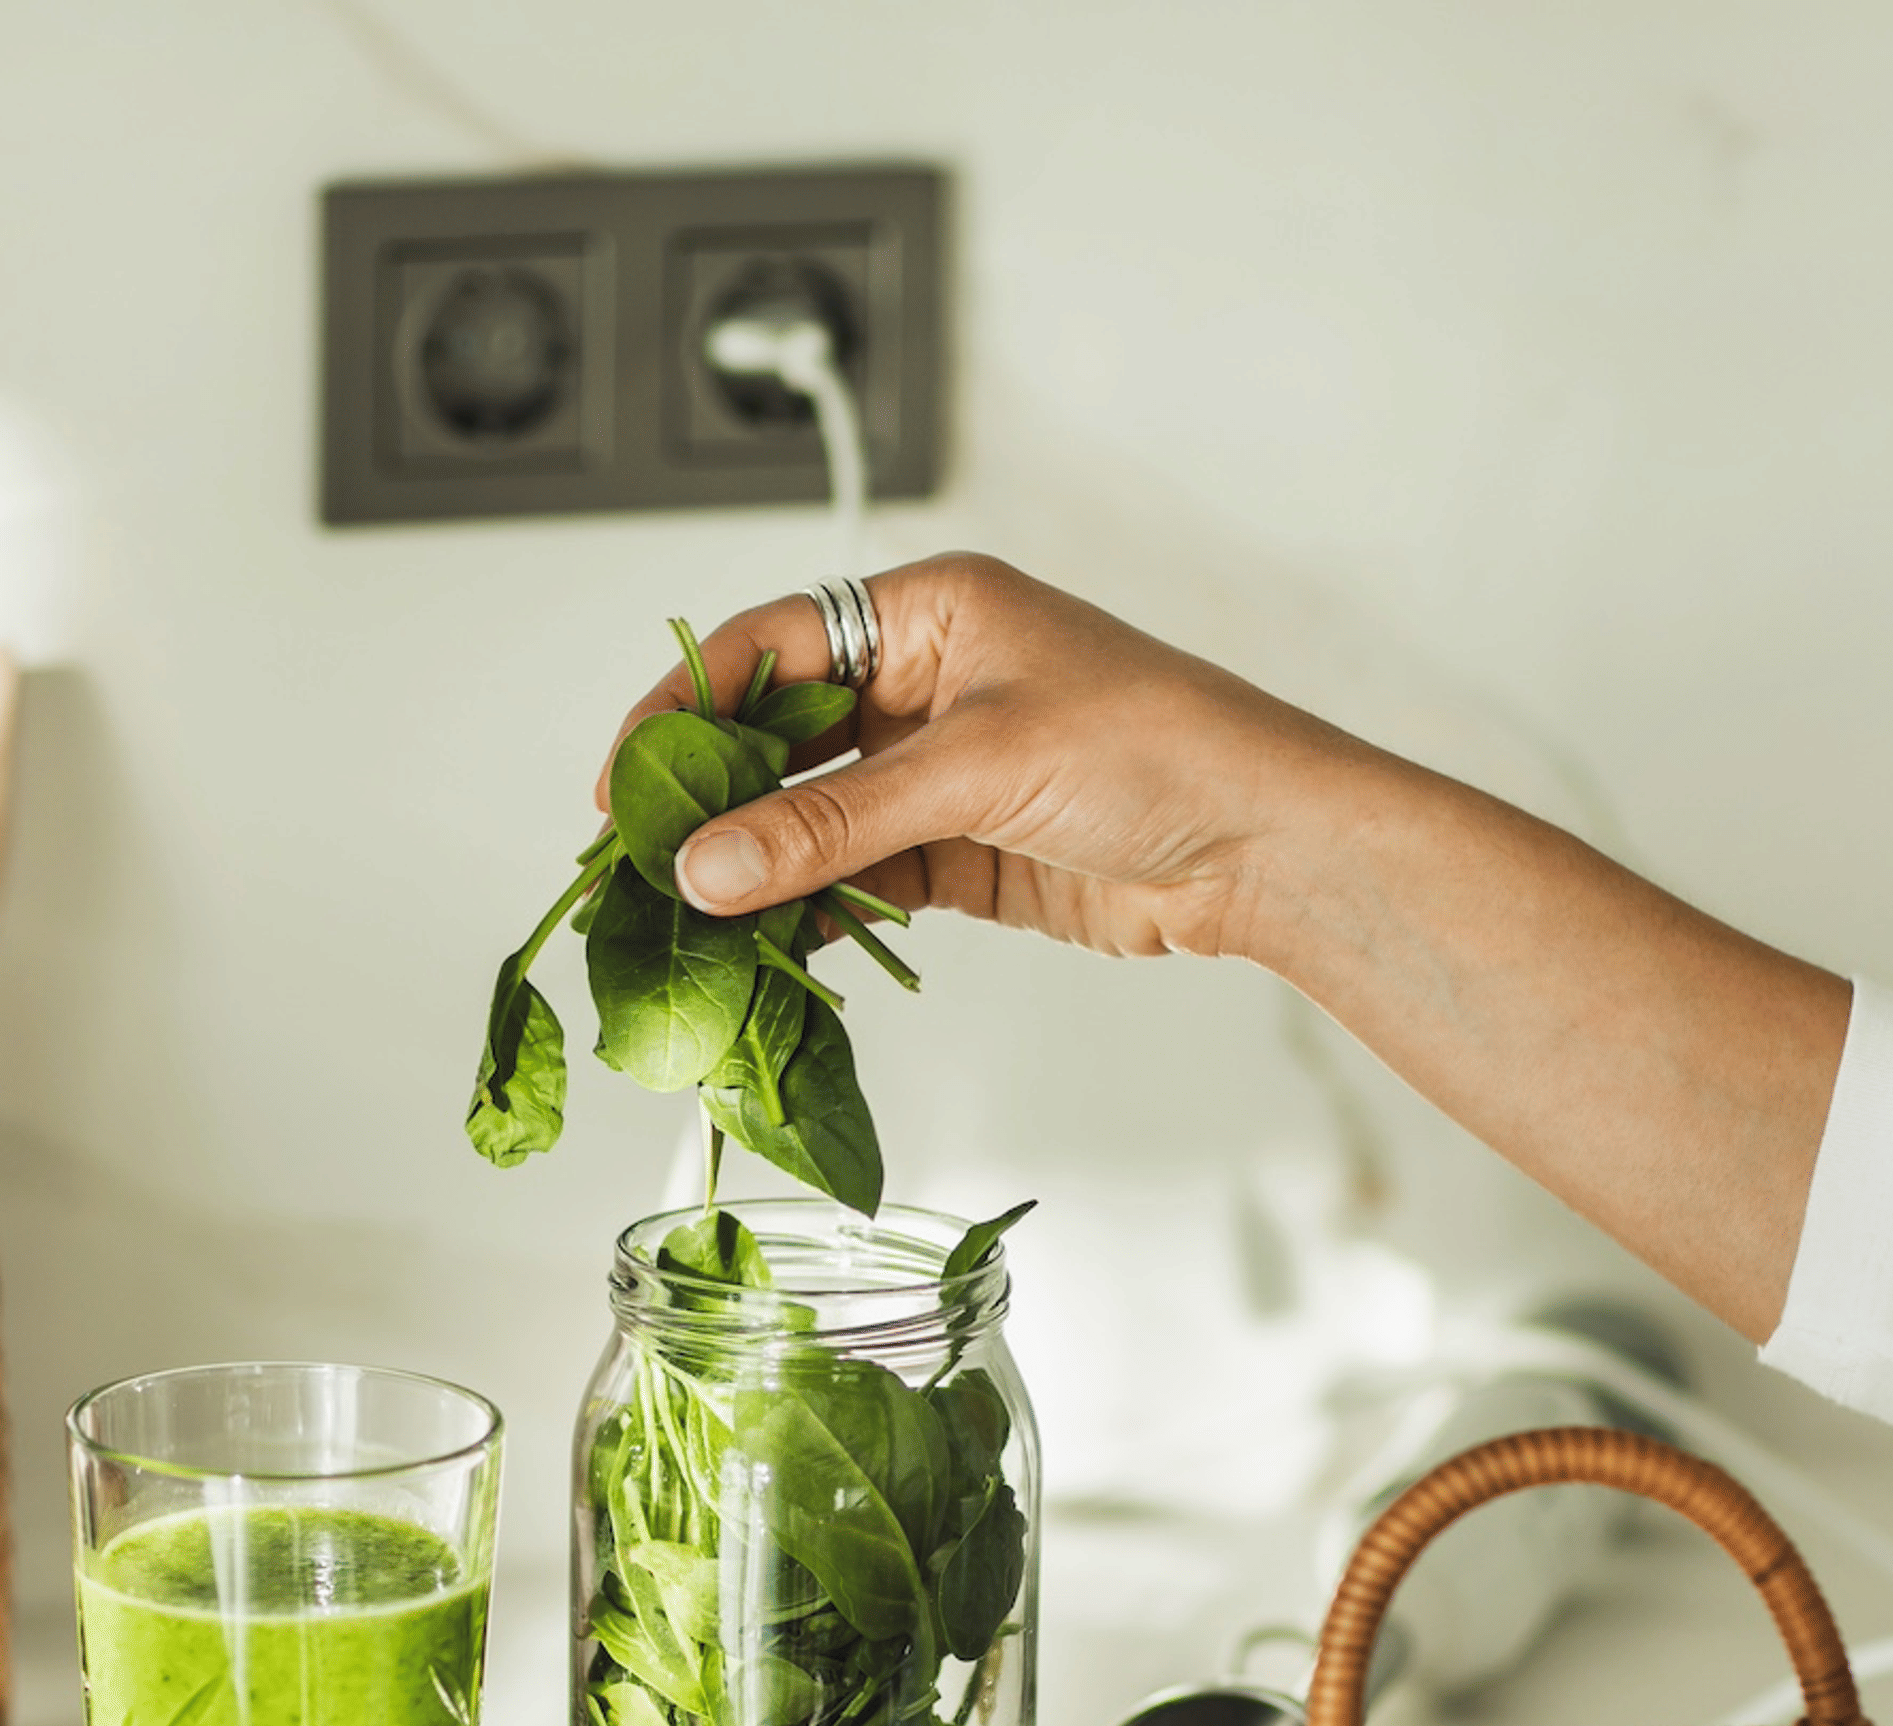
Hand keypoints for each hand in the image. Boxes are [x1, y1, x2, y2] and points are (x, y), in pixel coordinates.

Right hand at [600, 554, 1847, 1338]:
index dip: (684, 708)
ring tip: (685, 923)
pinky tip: (764, 949)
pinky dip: (812, 913)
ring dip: (755, 867)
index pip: (770, 643)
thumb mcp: (977, 774)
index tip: (624, 782)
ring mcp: (941, 770)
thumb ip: (834, 826)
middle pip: (779, 735)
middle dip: (709, 800)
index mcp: (931, 610)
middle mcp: (927, 680)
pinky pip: (857, 878)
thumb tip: (706, 869)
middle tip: (636, 865)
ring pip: (812, 816)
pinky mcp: (961, 852)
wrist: (1268, 844)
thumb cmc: (1158, 751)